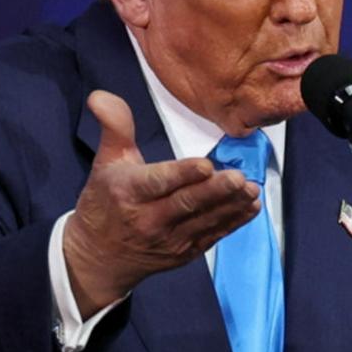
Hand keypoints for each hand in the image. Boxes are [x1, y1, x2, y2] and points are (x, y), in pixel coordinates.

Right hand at [63, 90, 261, 317]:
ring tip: (252, 189)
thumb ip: (115, 127)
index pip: (158, 182)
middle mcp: (149, 218)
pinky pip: (213, 235)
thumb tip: (102, 95)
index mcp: (128, 192)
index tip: (205, 165)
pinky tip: (251, 207)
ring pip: (205, 220)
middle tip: (238, 178)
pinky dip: (234, 222)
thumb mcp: (106, 161)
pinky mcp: (186, 251)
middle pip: (187, 203)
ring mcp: (170, 238)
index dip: (182, 174)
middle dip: (215, 191)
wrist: (98, 256)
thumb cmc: (105, 202)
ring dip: (231, 205)